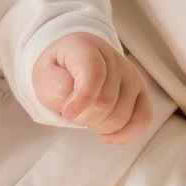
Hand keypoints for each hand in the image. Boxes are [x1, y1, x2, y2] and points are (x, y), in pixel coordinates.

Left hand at [33, 34, 154, 145]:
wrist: (72, 62)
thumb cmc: (58, 71)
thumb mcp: (43, 75)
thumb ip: (52, 85)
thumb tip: (71, 95)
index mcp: (87, 48)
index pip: (94, 74)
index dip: (83, 98)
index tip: (68, 113)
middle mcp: (114, 59)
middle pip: (106, 103)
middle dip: (83, 117)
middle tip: (72, 112)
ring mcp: (131, 75)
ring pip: (121, 117)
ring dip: (99, 126)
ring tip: (87, 115)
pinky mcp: (141, 92)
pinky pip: (143, 119)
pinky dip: (124, 135)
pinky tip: (106, 137)